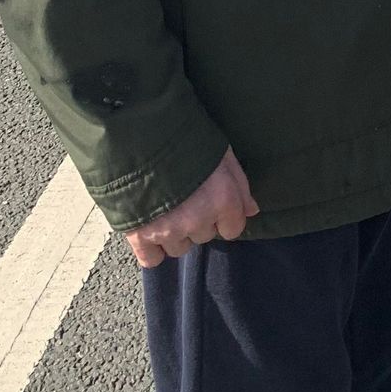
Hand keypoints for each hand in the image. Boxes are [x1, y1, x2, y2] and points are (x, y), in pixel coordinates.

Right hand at [124, 149, 258, 267]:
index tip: (213, 202)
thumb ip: (240, 185)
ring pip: (179, 247)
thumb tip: (252, 211)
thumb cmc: (185, 137)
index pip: (233, 229)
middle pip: (204, 236)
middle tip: (186, 197)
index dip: (224, 215)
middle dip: (198, 220)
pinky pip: (152, 259)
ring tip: (165, 207)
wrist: (138, 132)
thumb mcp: (222, 152)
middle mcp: (198, 219)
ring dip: (175, 233)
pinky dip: (151, 249)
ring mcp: (168, 230)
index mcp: (223, 199)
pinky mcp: (139, 236)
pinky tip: (150, 229)